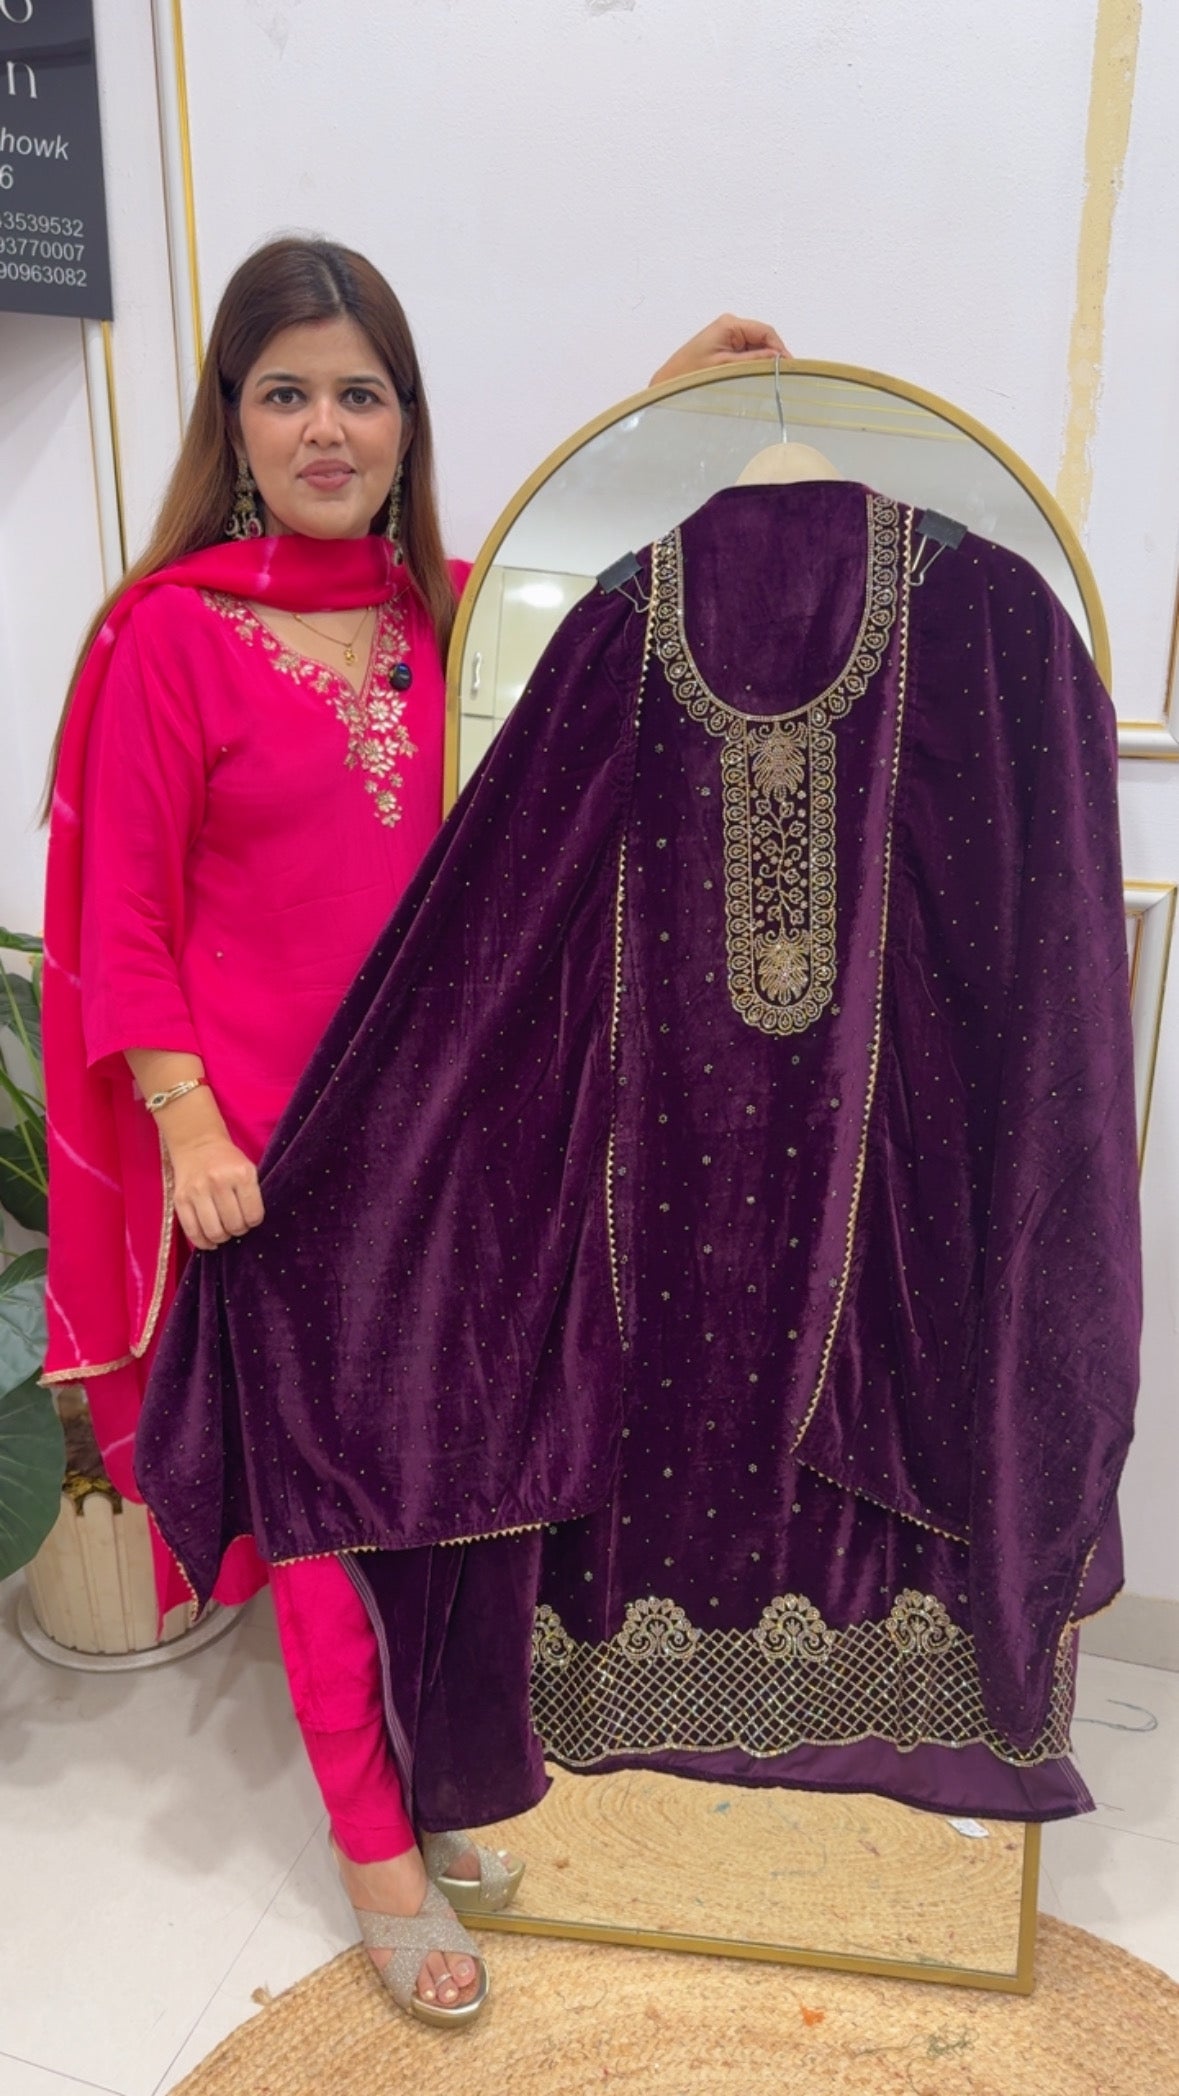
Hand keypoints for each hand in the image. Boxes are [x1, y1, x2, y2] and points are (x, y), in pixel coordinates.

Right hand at [167, 1129, 264, 1251]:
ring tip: (224, 1231)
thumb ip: (251, 1195)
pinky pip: (192, 1232)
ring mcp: (197, 1191)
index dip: (253, 1222)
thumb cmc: (227, 1160)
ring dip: (222, 1237)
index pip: (253, 1215)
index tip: (250, 1218)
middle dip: (238, 1230)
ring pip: (214, 1232)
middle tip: (237, 1225)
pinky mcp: (180, 1200)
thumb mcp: (247, 1170)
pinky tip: (210, 1240)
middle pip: (233, 1225)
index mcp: (241, 1174)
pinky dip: (203, 1242)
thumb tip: (250, 1226)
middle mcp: (218, 1182)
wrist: (197, 1144)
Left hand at [650, 315, 789, 387]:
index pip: (766, 332)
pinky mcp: (723, 348)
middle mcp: (729, 326)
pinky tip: (755, 379)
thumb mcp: (727, 368)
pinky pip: (745, 355)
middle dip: (773, 357)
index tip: (790, 367)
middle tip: (782, 377)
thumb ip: (754, 361)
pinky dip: (752, 366)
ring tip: (769, 381)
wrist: (669, 385)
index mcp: (729, 324)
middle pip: (762, 339)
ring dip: (762, 363)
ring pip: (755, 348)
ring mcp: (726, 337)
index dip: (780, 349)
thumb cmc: (689, 375)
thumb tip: (777, 357)